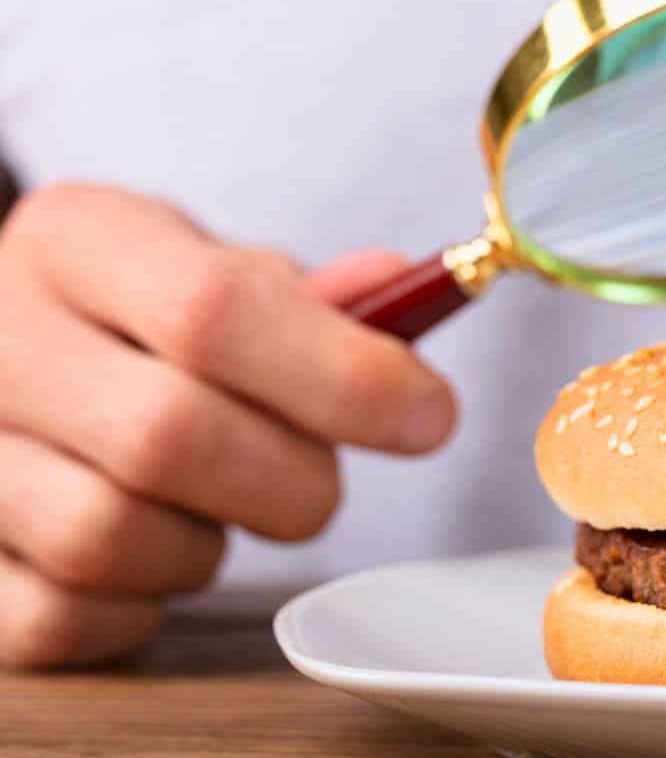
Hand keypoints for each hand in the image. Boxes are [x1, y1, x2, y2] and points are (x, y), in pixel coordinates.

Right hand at [0, 184, 456, 667]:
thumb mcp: (214, 265)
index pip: (214, 310)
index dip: (344, 376)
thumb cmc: (136, 315)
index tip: (428, 416)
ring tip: (215, 502)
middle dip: (290, 477)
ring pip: (109, 539)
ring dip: (207, 546)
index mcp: (75, 241)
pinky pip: (61, 619)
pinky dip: (136, 608)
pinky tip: (151, 552)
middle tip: (314, 473)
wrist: (11, 345)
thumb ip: (310, 295)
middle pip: (170, 437)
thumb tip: (402, 293)